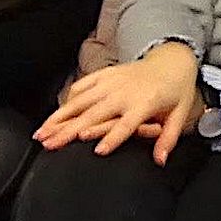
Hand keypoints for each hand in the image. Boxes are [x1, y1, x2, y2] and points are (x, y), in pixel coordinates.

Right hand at [36, 42, 202, 162]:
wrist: (172, 61)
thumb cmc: (176, 91)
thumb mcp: (179, 115)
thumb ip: (168, 139)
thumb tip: (160, 160)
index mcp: (144, 103)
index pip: (126, 124)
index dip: (112, 138)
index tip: (98, 151)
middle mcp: (124, 92)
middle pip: (93, 115)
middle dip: (69, 130)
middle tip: (50, 144)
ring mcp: (111, 81)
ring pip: (79, 101)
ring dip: (58, 117)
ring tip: (41, 132)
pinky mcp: (103, 74)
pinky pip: (81, 86)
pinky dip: (67, 100)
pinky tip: (55, 115)